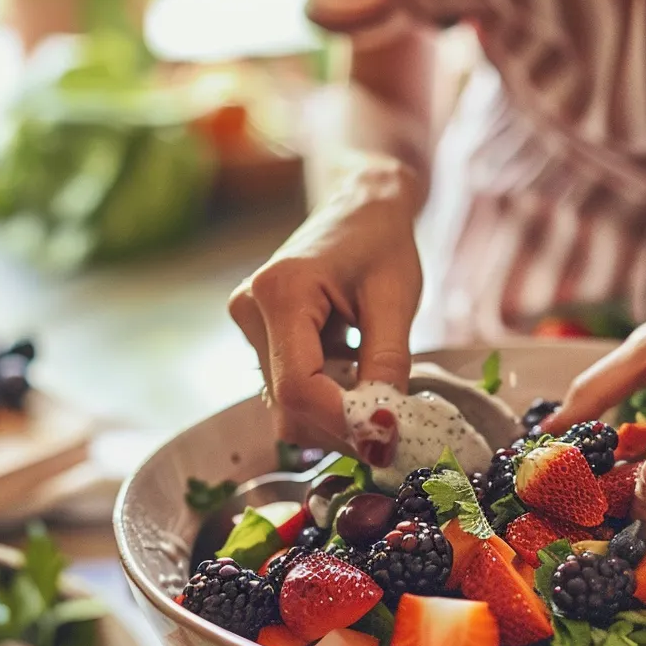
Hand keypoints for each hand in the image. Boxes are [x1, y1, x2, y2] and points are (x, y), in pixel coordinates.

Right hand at [228, 157, 422, 445]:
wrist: (360, 207)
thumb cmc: (382, 243)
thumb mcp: (396, 302)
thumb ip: (387, 366)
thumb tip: (383, 429)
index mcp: (281, 292)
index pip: (299, 387)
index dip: (343, 423)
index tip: (388, 438)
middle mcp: (250, 310)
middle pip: (288, 405)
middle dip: (341, 428)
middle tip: (392, 427)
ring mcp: (248, 325)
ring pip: (287, 406)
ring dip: (336, 418)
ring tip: (377, 394)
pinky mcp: (258, 336)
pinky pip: (289, 391)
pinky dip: (327, 401)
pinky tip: (355, 378)